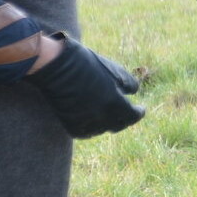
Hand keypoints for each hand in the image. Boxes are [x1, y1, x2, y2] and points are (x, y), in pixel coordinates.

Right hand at [23, 32, 143, 138]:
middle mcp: (102, 118)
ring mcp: (87, 124)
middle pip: (119, 125)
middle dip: (124, 118)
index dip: (139, 112)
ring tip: (108, 113)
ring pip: (103, 129)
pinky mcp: (72, 127)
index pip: (133, 116)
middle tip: (126, 113)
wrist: (56, 67)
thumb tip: (133, 94)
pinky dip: (92, 126)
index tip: (141, 109)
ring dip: (107, 122)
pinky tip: (93, 118)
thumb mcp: (113, 70)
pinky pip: (88, 132)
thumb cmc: (86, 64)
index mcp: (115, 104)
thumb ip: (129, 84)